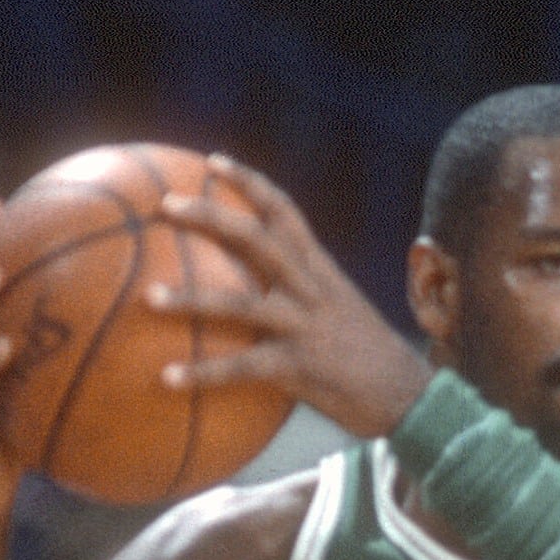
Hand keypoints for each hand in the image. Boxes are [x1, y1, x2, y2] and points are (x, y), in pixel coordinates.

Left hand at [146, 154, 433, 437]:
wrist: (411, 398)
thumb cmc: (369, 359)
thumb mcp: (340, 312)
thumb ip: (302, 296)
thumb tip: (256, 296)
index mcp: (320, 271)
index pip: (285, 212)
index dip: (249, 183)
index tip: (213, 162)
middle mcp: (311, 290)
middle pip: (257, 239)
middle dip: (211, 216)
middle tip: (165, 204)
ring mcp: (304, 327)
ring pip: (241, 303)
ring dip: (191, 299)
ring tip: (148, 297)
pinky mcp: (299, 369)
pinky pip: (242, 368)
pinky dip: (202, 373)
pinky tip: (166, 379)